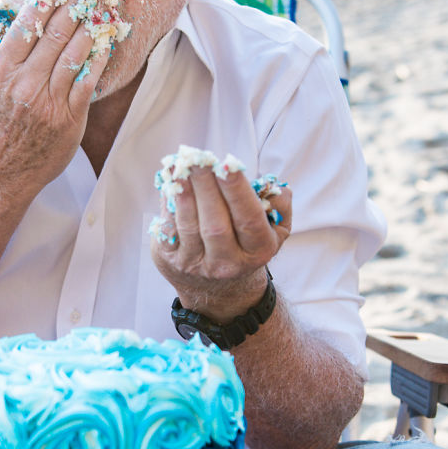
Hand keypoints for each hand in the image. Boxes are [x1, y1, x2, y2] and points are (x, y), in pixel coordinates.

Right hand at [0, 0, 116, 195]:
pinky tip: (106, 40)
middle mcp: (24, 82)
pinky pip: (87, 81)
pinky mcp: (68, 119)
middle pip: (55, 31)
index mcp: (1, 71)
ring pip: (74, 52)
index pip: (27, 23)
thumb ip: (0, 56)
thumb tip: (13, 22)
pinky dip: (97, 58)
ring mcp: (47, 101)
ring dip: (91, 22)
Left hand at [151, 166, 291, 322]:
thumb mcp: (275, 231)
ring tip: (179, 166)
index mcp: (258, 251)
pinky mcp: (171, 260)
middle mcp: (227, 263)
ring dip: (184, 194)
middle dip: (206, 188)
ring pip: (189, 226)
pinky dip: (168, 203)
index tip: (227, 165)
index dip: (237, 193)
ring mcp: (197, 264)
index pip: (248, 221)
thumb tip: (273, 185)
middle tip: (199, 159)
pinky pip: (168, 228)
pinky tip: (169, 182)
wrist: (220, 288)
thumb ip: (280, 206)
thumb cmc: (247, 244)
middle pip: (215, 224)